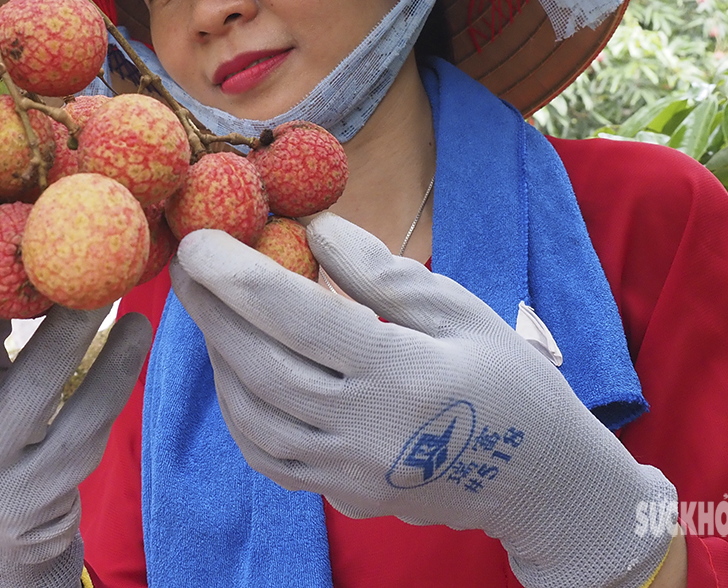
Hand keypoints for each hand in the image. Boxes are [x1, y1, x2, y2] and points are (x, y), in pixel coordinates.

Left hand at [169, 213, 675, 587]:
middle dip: (211, 309)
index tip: (199, 237)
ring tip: (209, 309)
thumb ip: (383, 273)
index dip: (235, 272)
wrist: (542, 482)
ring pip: (253, 415)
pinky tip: (235, 370)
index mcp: (400, 373)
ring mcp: (349, 472)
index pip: (294, 316)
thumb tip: (314, 231)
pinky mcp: (344, 496)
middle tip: (185, 263)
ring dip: (218, 358)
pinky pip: (268, 457)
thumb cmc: (508, 381)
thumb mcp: (462, 311)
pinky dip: (239, 410)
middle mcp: (365, 429)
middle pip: (259, 364)